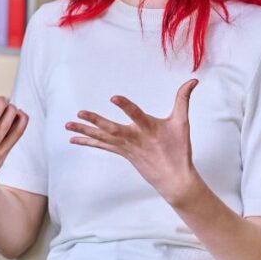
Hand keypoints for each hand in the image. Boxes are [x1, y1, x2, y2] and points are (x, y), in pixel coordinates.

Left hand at [65, 79, 199, 205]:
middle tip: (80, 113)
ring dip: (84, 132)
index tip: (113, 98)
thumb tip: (193, 80)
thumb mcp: (182, 123)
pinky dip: (88, 142)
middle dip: (95, 121)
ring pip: (102, 138)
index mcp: (149, 128)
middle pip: (112, 129)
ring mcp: (126, 147)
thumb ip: (183, 99)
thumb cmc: (178, 149)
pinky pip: (102, 146)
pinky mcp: (122, 153)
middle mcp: (135, 138)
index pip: (136, 115)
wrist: (174, 179)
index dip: (126, 106)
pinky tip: (73, 140)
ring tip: (67, 125)